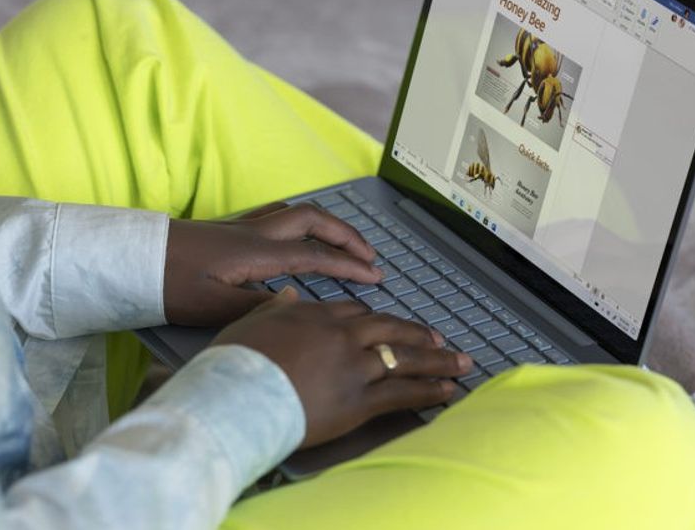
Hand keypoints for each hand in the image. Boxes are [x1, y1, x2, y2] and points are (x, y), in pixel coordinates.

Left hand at [163, 202, 380, 326]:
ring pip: (297, 213)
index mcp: (257, 252)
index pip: (316, 256)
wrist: (130, 260)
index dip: (350, 266)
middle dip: (348, 236)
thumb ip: (260, 308)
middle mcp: (255, 232)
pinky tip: (298, 234)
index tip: (375, 277)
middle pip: (315, 221)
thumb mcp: (214, 308)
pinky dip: (301, 221)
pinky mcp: (229, 228)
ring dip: (327, 224)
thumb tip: (298, 304)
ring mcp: (242, 226)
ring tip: (343, 243)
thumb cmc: (167, 285)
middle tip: (370, 256)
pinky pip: (278, 214)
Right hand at [212, 289, 472, 446]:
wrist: (236, 396)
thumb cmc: (234, 365)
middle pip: (389, 330)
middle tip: (438, 338)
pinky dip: (429, 390)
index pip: (354, 312)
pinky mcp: (360, 400)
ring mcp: (354, 367)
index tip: (388, 325)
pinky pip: (403, 393)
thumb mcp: (249, 324)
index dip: (375, 320)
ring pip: (404, 359)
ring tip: (460, 362)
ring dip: (437, 360)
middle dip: (417, 334)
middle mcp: (341, 336)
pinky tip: (448, 390)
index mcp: (314, 316)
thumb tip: (287, 295)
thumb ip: (274, 309)